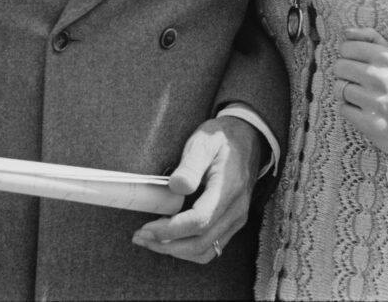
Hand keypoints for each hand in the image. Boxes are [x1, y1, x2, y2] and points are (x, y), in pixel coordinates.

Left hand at [131, 116, 260, 263]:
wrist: (247, 137)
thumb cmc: (221, 138)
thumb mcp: (204, 142)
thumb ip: (190, 164)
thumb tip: (176, 187)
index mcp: (229, 188)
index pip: (199, 221)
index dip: (170, 230)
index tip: (146, 228)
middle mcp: (236, 209)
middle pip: (200, 242)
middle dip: (166, 244)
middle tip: (141, 236)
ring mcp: (237, 218)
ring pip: (205, 251)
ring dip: (175, 250)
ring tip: (151, 239)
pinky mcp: (233, 222)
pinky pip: (211, 247)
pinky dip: (188, 249)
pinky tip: (170, 238)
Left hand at [332, 27, 387, 155]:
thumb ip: (370, 39)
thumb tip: (346, 31)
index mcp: (386, 58)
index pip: (346, 47)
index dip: (348, 55)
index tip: (358, 63)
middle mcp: (380, 77)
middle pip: (338, 66)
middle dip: (345, 73)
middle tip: (358, 80)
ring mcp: (374, 101)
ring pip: (339, 88)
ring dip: (347, 93)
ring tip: (362, 96)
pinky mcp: (370, 122)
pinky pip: (343, 108)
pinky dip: (351, 110)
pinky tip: (365, 110)